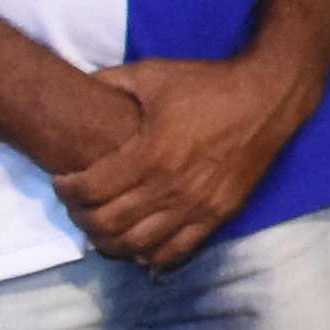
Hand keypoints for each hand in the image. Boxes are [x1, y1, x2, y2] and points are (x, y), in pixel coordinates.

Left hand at [57, 54, 314, 266]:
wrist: (267, 98)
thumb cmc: (207, 85)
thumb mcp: (152, 74)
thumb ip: (109, 81)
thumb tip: (76, 85)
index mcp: (151, 154)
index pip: (91, 190)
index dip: (67, 191)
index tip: (63, 182)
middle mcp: (171, 187)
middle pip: (108, 223)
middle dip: (81, 218)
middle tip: (77, 206)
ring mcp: (196, 206)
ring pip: (137, 245)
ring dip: (110, 241)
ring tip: (101, 227)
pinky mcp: (218, 215)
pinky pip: (176, 251)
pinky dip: (149, 255)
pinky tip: (137, 246)